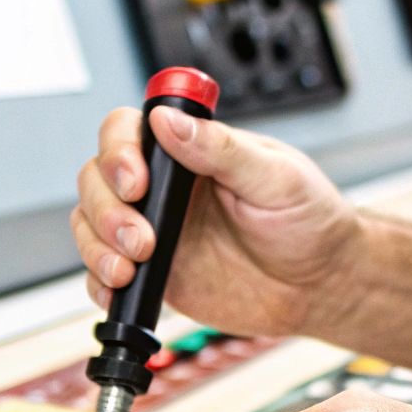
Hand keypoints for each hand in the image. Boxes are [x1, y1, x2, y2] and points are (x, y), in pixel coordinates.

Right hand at [71, 106, 362, 336]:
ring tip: (132, 266)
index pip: (128, 130)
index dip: (118, 150)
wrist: (321, 286)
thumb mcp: (276, 178)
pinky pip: (104, 276)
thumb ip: (222, 149)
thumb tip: (168, 121)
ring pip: (91, 224)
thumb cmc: (310, 222)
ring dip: (97, 245)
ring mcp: (154, 230)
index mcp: (191, 151)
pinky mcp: (155, 275)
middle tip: (142, 237)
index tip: (136, 181)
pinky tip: (120, 289)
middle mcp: (164, 188)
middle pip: (97, 178)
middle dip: (106, 207)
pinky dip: (99, 283)